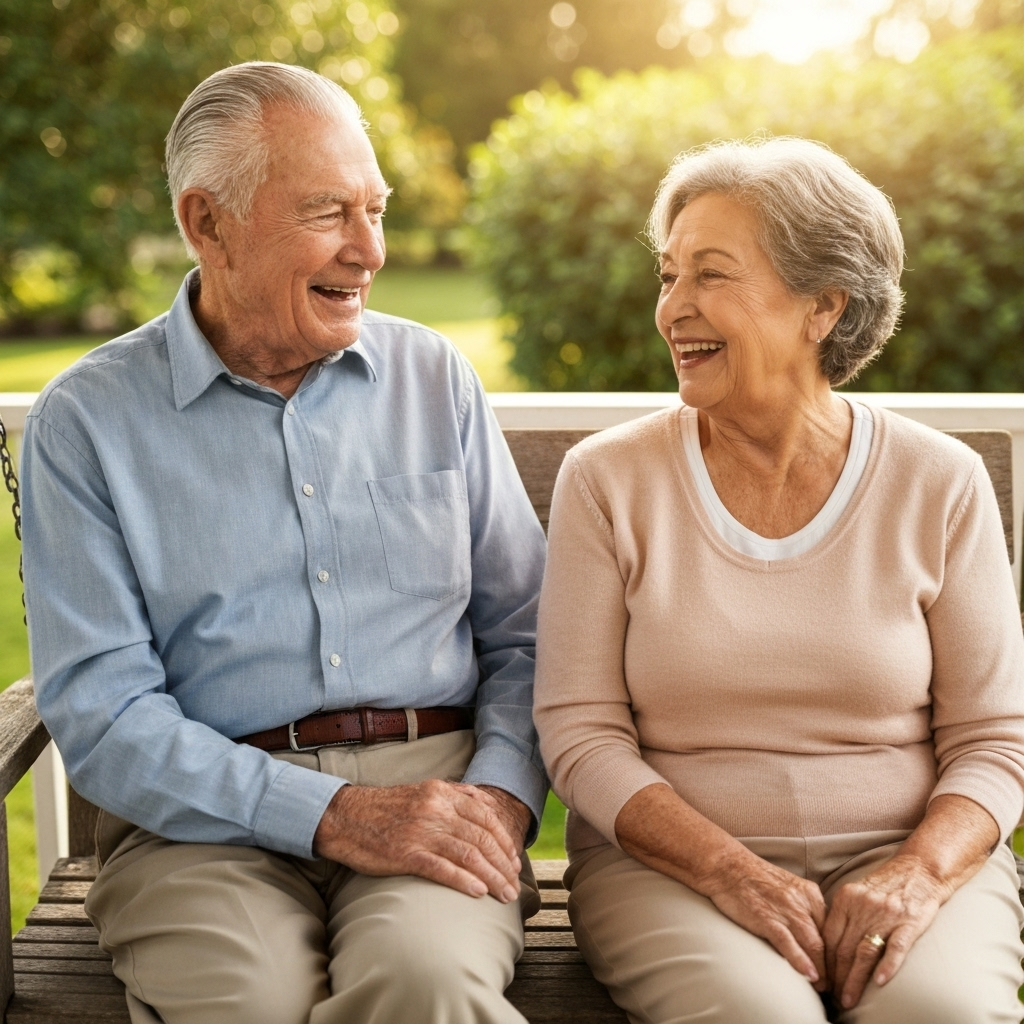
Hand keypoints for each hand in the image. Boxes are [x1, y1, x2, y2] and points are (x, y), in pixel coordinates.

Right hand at [313, 780, 521, 901]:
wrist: (345, 817)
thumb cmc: (387, 809)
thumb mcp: (424, 791)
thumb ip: (455, 796)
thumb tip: (487, 805)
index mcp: (442, 792)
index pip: (486, 817)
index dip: (505, 841)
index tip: (515, 861)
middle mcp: (435, 809)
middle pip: (481, 838)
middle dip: (503, 865)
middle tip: (515, 885)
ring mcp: (421, 831)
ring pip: (468, 855)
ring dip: (491, 878)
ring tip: (504, 895)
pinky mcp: (405, 854)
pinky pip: (442, 869)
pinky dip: (464, 881)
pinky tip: (478, 893)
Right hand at [702, 849, 827, 989]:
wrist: (726, 865)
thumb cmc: (754, 878)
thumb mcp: (788, 888)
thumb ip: (803, 908)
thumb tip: (813, 935)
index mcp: (810, 893)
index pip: (832, 929)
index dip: (835, 952)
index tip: (836, 969)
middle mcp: (802, 901)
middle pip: (826, 940)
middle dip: (832, 966)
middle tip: (834, 985)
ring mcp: (785, 910)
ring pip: (813, 944)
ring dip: (821, 970)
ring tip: (823, 987)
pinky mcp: (766, 918)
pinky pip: (789, 944)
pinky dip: (801, 962)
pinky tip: (809, 976)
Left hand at [824, 855, 946, 1009]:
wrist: (919, 870)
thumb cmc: (886, 885)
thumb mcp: (857, 893)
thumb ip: (843, 915)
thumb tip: (826, 945)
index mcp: (846, 898)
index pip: (829, 936)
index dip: (823, 961)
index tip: (821, 979)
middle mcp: (863, 905)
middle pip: (843, 947)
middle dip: (836, 976)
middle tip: (832, 997)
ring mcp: (886, 915)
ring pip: (864, 952)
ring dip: (854, 979)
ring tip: (848, 999)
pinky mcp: (909, 922)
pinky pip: (896, 947)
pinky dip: (887, 966)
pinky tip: (878, 982)